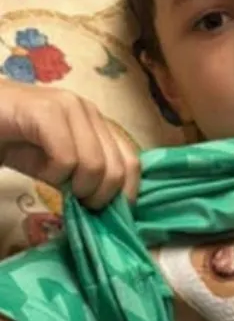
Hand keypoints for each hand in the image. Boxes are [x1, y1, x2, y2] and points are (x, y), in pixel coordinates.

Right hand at [0, 81, 139, 209]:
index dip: (124, 194)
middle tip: (75, 202)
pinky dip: (53, 174)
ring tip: (53, 180)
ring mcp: (70, 107)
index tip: (102, 213)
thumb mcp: (58, 166)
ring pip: (95, 166)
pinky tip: (40, 168)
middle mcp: (90, 111)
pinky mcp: (47, 111)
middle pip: (118, 170)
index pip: (132, 162)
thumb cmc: (14, 142)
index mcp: (98, 123)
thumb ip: (86, 178)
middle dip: (97, 197)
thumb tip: (112, 208)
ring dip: (74, 186)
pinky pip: (67, 159)